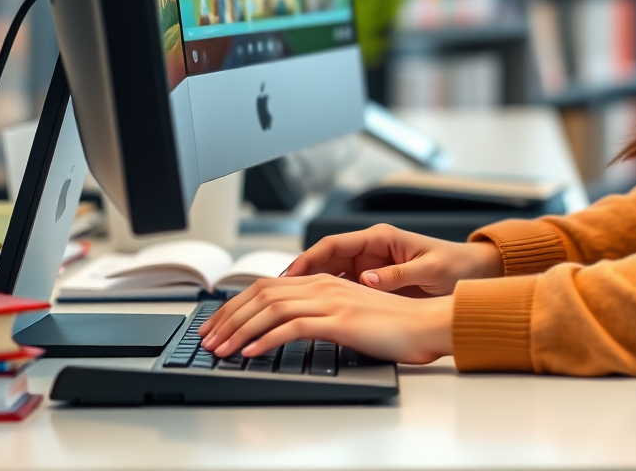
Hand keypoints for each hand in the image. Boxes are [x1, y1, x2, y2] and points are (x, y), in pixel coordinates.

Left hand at [197, 274, 452, 363]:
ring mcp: (332, 300)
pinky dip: (266, 340)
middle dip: (228, 317)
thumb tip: (288, 331)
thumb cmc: (393, 325)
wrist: (427, 324)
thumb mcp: (349, 317)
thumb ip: (321, 316)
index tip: (216, 325)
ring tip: (220, 350)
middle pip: (262, 293)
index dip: (236, 304)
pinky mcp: (340, 320)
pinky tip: (251, 353)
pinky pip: (293, 327)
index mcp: (325, 281)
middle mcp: (324, 285)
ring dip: (239, 330)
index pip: (267, 286)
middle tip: (207, 340)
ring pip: (271, 308)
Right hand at [278, 224, 503, 296]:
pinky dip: (324, 299)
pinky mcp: (373, 283)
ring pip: (328, 275)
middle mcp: (371, 250)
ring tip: (283, 308)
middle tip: (273, 296)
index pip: (334, 245)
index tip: (288, 274)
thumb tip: (366, 280)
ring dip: (307, 289)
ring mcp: (370, 266)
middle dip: (298, 276)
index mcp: (380, 239)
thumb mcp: (430, 269)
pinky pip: (341, 288)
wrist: (473, 274)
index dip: (307, 259)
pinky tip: (309, 314)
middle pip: (323, 260)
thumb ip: (398, 275)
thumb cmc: (455, 266)